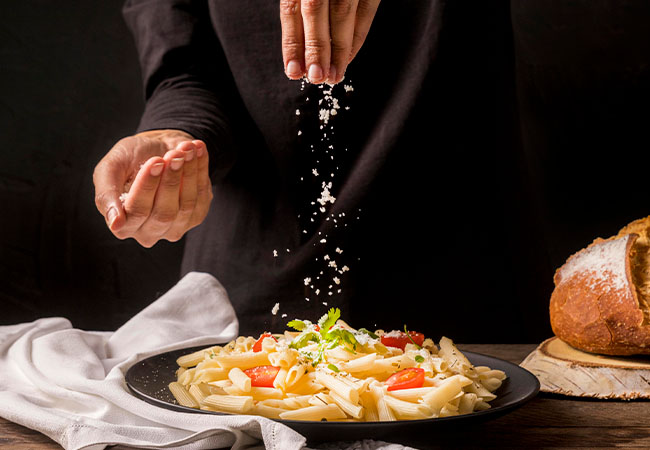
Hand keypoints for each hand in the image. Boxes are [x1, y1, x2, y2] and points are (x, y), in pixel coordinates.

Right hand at [93, 129, 211, 246]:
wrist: (157, 148)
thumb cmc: (129, 159)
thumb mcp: (110, 169)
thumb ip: (106, 194)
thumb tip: (115, 223)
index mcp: (123, 225)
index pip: (137, 212)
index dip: (148, 186)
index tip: (156, 162)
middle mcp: (148, 233)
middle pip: (164, 213)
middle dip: (170, 180)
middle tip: (174, 154)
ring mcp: (174, 227)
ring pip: (186, 205)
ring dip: (188, 173)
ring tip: (186, 148)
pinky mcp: (196, 216)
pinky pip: (202, 197)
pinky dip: (201, 170)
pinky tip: (197, 151)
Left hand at [280, 0, 380, 83]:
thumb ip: (301, 13)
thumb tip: (300, 59)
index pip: (291, 11)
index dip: (292, 44)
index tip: (293, 72)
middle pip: (314, 12)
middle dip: (316, 49)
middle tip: (316, 77)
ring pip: (342, 15)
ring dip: (338, 51)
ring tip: (334, 76)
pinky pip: (365, 13)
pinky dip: (357, 38)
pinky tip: (348, 57)